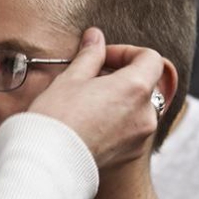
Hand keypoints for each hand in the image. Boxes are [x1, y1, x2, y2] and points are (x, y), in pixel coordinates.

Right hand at [29, 27, 164, 168]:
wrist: (47, 161)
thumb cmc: (57, 117)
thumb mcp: (71, 78)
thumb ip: (90, 55)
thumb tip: (95, 36)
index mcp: (135, 88)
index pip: (150, 58)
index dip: (126, 52)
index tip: (102, 58)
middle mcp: (146, 113)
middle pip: (146, 83)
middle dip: (122, 75)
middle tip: (92, 77)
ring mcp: (140, 136)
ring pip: (139, 106)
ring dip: (120, 97)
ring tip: (89, 100)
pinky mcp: (130, 153)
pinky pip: (132, 127)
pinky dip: (118, 118)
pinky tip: (90, 121)